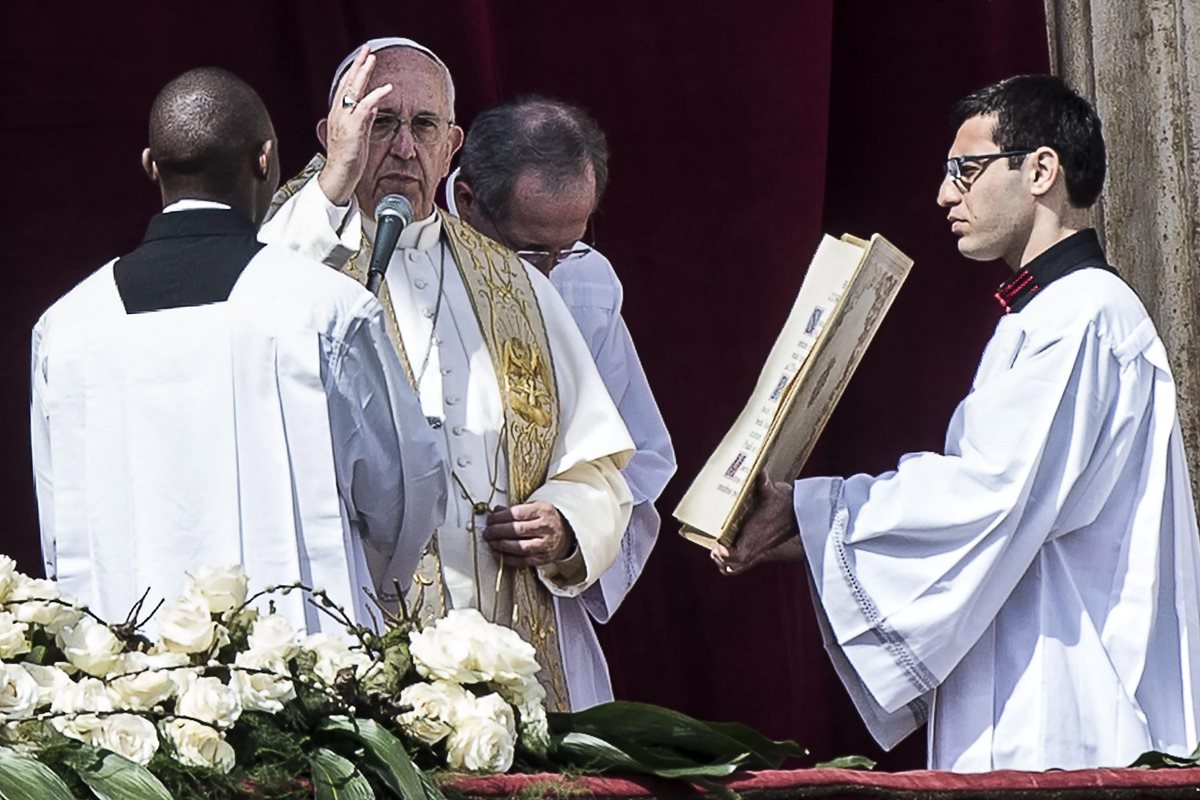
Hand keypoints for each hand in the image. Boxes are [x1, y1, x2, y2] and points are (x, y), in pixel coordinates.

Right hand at [317, 45, 393, 205]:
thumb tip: (374, 106)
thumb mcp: (359, 135)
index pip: (346, 87)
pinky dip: (376, 96)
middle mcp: (339, 114)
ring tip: (372, 58)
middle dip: (357, 64)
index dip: (354, 71)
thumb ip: (365, 118)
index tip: (362, 58)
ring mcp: (344, 120)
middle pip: (347, 83)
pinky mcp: (352, 129)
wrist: (339, 176)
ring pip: (353, 90)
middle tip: (366, 49)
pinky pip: (365, 107)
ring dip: (363, 73)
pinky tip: (387, 88)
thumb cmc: (348, 159)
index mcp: (339, 114)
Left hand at [483, 501, 574, 566]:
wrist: (567, 533)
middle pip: (517, 530)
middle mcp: (546, 527)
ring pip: (520, 547)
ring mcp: (545, 544)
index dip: (500, 517)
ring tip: (492, 542)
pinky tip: (499, 554)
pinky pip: (523, 560)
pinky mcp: (543, 558)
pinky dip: (509, 558)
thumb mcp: (534, 507)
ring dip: (502, 545)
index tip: (490, 519)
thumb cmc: (547, 519)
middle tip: (488, 532)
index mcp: (543, 510)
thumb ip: (515, 509)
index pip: (517, 513)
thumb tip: (496, 511)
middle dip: (498, 531)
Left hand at [710, 472, 803, 575]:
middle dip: (719, 556)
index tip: (716, 544)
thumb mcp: (775, 492)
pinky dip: (732, 563)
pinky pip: (742, 563)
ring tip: (716, 549)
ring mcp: (758, 550)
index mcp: (756, 535)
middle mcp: (756, 546)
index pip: (738, 555)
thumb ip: (765, 484)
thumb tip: (761, 474)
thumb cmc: (786, 503)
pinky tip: (726, 551)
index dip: (724, 553)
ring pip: (736, 566)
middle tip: (712, 544)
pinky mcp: (759, 549)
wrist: (801, 512)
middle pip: (732, 564)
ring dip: (724, 561)